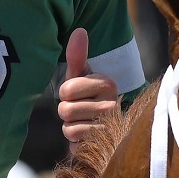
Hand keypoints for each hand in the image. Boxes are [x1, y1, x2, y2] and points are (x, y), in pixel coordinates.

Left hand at [57, 27, 118, 153]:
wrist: (101, 127)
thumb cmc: (86, 96)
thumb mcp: (80, 75)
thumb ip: (77, 55)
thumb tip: (79, 31)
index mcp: (108, 83)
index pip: (66, 89)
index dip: (65, 93)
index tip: (76, 93)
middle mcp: (113, 105)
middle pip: (66, 110)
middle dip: (66, 111)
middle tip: (79, 109)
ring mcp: (110, 128)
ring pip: (69, 127)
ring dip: (70, 126)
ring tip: (83, 121)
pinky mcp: (104, 146)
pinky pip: (74, 142)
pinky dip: (75, 140)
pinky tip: (86, 136)